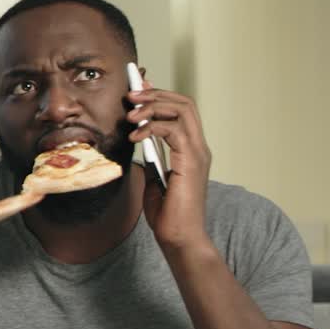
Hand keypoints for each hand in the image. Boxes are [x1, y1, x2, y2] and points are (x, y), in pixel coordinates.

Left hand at [127, 80, 213, 252]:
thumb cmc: (168, 215)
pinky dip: (151, 127)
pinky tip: (134, 137)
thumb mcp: (153, 181)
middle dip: (155, 94)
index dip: (159, 96)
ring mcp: (198, 153)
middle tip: (130, 95)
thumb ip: (151, 160)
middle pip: (183, 103)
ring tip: (130, 114)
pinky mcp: (191, 161)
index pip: (180, 111)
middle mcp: (198, 147)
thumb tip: (138, 143)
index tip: (137, 90)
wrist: (180, 237)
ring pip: (182, 110)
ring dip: (152, 106)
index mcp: (191, 150)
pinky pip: (173, 130)